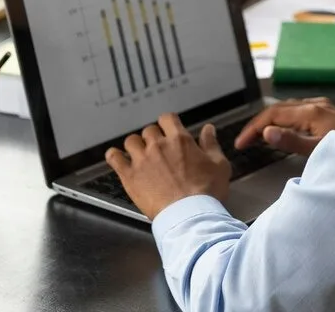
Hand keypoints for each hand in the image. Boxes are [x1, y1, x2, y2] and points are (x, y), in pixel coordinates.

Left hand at [105, 114, 229, 218]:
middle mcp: (158, 145)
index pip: (167, 118)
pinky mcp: (129, 176)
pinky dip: (114, 156)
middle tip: (158, 150)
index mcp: (179, 140)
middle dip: (153, 138)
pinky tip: (118, 159)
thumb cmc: (206, 192)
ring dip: (135, 146)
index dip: (168, 123)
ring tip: (140, 155)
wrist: (190, 215)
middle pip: (149, 130)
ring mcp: (142, 160)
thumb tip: (208, 129)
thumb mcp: (220, 165)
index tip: (169, 130)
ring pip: (131, 141)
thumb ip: (211, 144)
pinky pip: (114, 158)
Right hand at [234, 97, 334, 156]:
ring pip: (287, 108)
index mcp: (310, 112)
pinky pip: (298, 110)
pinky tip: (283, 128)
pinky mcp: (327, 111)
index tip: (241, 144)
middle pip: (277, 109)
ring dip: (270, 120)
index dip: (253, 128)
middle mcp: (314, 105)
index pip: (272, 115)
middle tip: (244, 142)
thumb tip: (266, 133)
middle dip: (258, 124)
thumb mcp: (319, 151)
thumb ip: (292, 142)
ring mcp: (322, 106)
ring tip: (257, 136)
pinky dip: (284, 118)